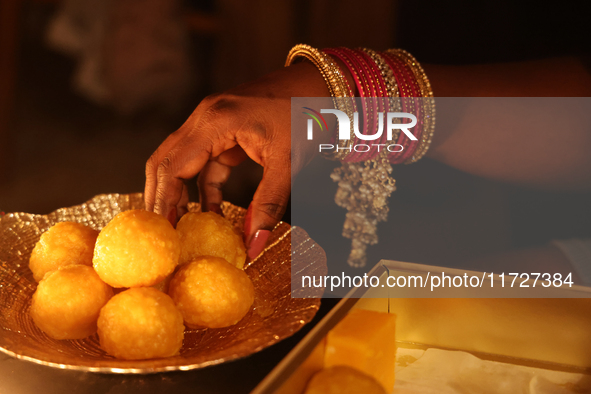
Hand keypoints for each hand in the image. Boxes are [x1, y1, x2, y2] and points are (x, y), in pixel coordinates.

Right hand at [144, 61, 331, 258]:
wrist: (323, 83)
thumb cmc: (308, 113)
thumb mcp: (289, 161)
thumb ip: (269, 204)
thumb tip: (253, 245)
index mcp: (216, 121)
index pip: (173, 166)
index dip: (163, 201)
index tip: (162, 232)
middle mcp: (205, 117)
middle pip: (165, 161)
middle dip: (162, 199)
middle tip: (164, 234)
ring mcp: (212, 121)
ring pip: (180, 161)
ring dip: (180, 194)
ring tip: (183, 228)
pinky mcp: (223, 129)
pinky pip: (203, 161)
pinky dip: (203, 187)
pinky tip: (211, 211)